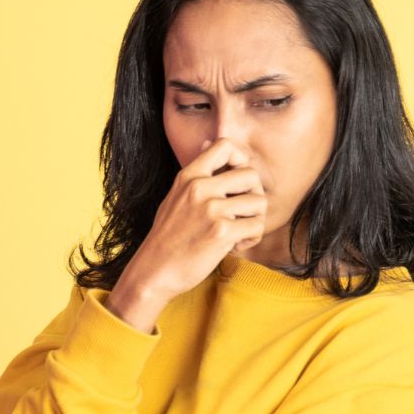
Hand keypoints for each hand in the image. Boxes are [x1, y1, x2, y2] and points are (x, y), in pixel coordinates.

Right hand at [115, 137, 267, 299]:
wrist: (154, 271)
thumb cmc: (168, 236)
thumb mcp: (176, 195)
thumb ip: (196, 173)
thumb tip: (209, 142)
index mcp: (189, 176)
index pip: (224, 145)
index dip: (240, 160)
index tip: (237, 181)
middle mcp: (200, 188)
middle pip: (251, 175)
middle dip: (254, 195)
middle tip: (243, 212)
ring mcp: (211, 209)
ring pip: (259, 202)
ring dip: (255, 219)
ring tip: (239, 231)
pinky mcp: (222, 232)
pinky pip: (257, 226)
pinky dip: (252, 238)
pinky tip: (236, 245)